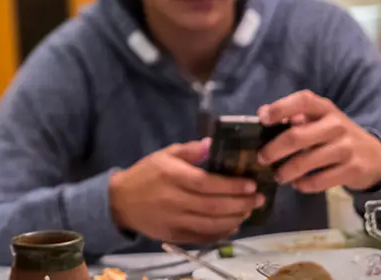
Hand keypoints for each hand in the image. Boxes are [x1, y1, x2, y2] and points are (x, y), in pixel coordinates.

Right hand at [109, 139, 263, 243]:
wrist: (121, 202)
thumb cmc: (146, 175)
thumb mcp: (164, 155)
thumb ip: (189, 150)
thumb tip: (212, 143)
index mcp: (172, 177)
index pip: (208, 184)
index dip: (232, 186)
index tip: (251, 184)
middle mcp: (174, 200)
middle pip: (214, 206)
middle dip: (241, 204)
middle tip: (259, 199)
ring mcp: (175, 220)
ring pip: (212, 224)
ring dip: (235, 219)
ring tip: (249, 211)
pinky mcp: (175, 235)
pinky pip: (203, 237)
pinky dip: (221, 233)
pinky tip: (233, 225)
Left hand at [258, 90, 380, 192]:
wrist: (373, 156)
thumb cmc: (334, 134)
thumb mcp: (318, 120)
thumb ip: (292, 116)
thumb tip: (262, 112)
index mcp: (325, 108)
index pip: (303, 101)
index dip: (280, 108)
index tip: (263, 120)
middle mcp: (336, 125)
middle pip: (297, 136)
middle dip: (273, 150)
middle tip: (262, 158)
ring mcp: (346, 148)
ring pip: (306, 162)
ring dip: (286, 171)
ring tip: (278, 176)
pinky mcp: (352, 170)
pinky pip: (319, 180)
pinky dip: (304, 184)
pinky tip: (297, 184)